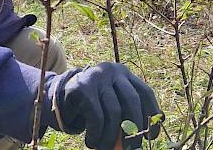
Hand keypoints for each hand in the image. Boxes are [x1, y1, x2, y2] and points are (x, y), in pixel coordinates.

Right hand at [47, 62, 162, 149]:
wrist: (61, 97)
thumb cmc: (94, 105)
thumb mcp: (112, 105)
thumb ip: (128, 114)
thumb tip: (147, 134)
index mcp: (124, 74)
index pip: (144, 93)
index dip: (151, 114)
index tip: (151, 136)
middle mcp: (112, 70)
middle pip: (131, 101)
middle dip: (134, 129)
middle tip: (131, 148)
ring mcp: (96, 77)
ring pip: (114, 112)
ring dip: (111, 137)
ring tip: (105, 148)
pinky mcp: (82, 88)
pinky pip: (96, 116)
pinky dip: (96, 134)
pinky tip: (92, 141)